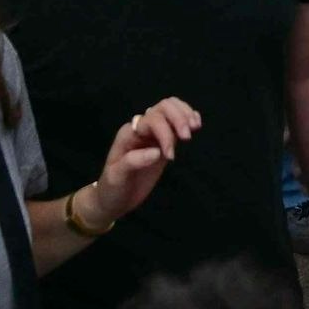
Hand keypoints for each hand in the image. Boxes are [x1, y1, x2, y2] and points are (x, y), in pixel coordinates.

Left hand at [85, 96, 198, 224]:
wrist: (113, 200)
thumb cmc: (112, 188)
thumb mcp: (117, 176)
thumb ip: (133, 161)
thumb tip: (157, 152)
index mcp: (129, 133)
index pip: (152, 121)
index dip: (165, 134)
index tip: (170, 157)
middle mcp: (142, 129)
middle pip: (164, 107)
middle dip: (179, 118)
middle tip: (188, 137)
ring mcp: (153, 134)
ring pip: (171, 110)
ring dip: (185, 114)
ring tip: (195, 127)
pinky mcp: (163, 142)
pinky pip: (175, 123)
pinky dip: (188, 118)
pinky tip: (196, 124)